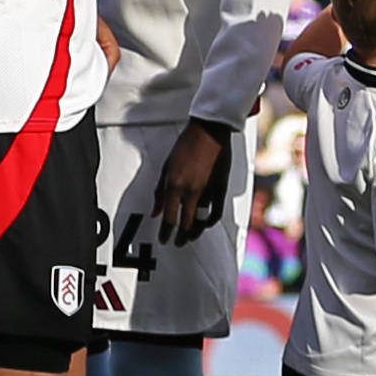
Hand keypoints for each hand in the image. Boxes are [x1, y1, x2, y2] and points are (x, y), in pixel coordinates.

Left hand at [153, 122, 233, 240]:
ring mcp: (207, 191)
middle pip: (186, 224)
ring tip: (190, 237)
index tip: (164, 240)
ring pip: (202, 221)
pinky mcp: (221, 189)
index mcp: (174, 185)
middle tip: (177, 243)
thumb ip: (160, 192)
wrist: (209, 131)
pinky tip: (206, 224)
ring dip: (195, 232)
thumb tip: (155, 212)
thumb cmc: (185, 146)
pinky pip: (216, 212)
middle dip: (181, 237)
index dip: (166, 233)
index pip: (169, 218)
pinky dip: (210, 221)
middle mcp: (191, 191)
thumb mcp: (166, 167)